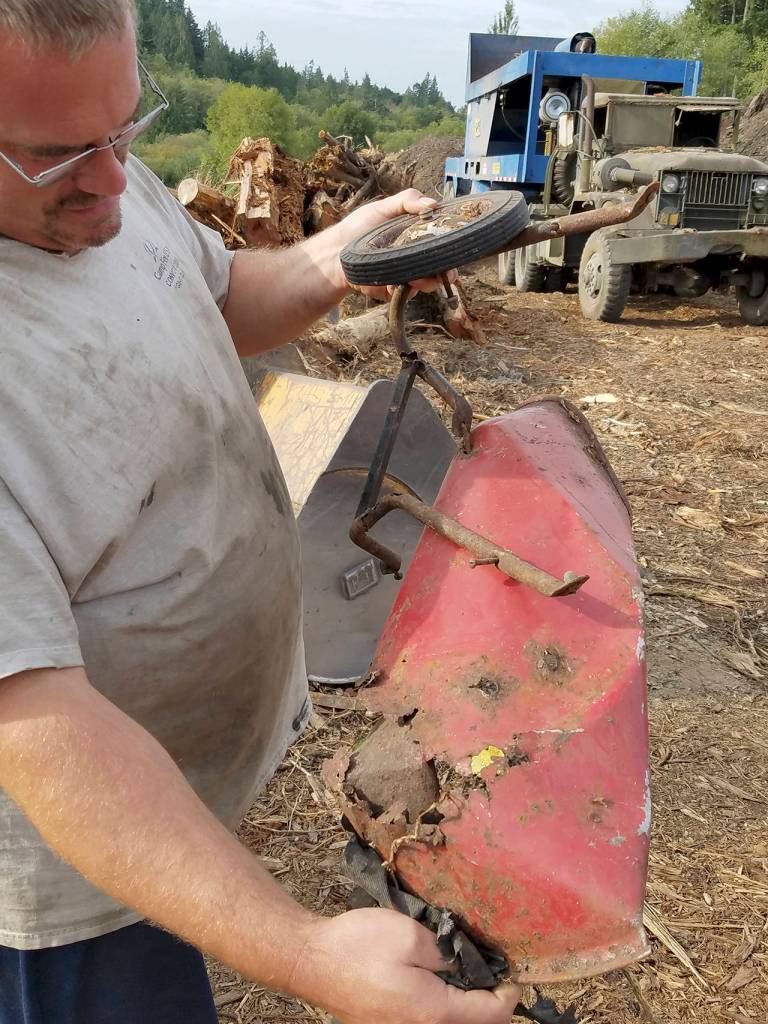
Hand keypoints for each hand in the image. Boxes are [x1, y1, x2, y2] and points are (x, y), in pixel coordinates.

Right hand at [290, 907, 522, 1023]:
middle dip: (490, 1005)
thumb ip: (447, 952)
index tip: (512, 972)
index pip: (492, 1015)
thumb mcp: (410, 936)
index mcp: (434, 1014)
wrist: (312, 962)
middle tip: (493, 973)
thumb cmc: (358, 946)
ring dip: (467, 1010)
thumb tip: (466, 964)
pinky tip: (440, 986)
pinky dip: (445, 1011)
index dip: (508, 993)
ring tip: (468, 977)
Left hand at [334, 188, 457, 301]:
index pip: (443, 245)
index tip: (456, 250)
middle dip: (446, 273)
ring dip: (427, 283)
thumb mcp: (384, 207)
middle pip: (441, 270)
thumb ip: (408, 201)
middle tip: (446, 274)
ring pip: (427, 285)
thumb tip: (432, 204)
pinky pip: (406, 294)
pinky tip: (393, 282)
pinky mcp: (394, 291)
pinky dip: (403, 289)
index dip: (452, 249)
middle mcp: (416, 259)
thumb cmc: (359, 228)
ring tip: (417, 278)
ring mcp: (406, 277)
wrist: (336, 252)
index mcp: (418, 238)